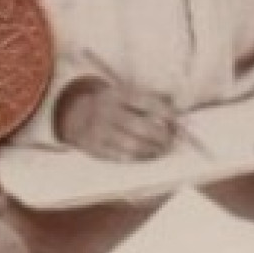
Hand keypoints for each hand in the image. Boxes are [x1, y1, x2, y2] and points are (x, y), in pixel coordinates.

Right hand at [55, 79, 175, 160]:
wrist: (75, 114)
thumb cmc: (113, 105)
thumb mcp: (126, 94)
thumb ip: (151, 99)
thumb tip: (177, 110)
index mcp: (118, 94)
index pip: (147, 102)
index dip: (166, 113)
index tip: (178, 122)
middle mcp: (107, 111)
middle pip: (141, 127)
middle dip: (161, 137)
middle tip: (170, 141)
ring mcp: (99, 130)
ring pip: (132, 145)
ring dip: (151, 150)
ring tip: (160, 150)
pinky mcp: (94, 147)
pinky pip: (120, 157)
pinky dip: (136, 158)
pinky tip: (145, 156)